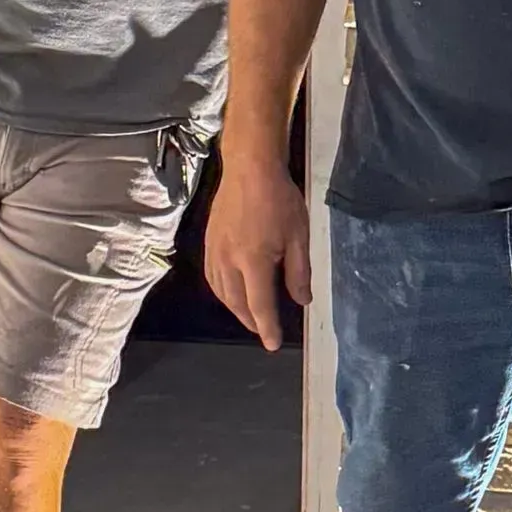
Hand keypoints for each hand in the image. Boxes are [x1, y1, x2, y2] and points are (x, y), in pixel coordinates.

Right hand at [204, 154, 310, 350]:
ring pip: (221, 292)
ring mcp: (215, 252)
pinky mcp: (209, 242)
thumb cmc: (279, 200)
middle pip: (237, 303)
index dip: (267, 328)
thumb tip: (302, 300)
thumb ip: (299, 273)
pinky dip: (223, 292)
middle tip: (264, 330)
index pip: (260, 305)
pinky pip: (213, 278)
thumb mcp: (299, 237)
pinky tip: (232, 291)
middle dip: (250, 320)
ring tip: (250, 314)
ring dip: (235, 308)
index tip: (273, 344)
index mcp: (253, 261)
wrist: (249, 168)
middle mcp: (229, 261)